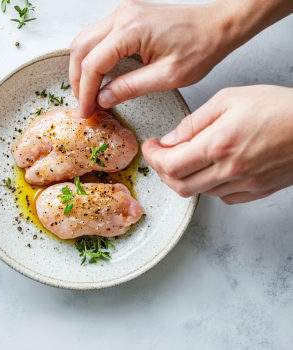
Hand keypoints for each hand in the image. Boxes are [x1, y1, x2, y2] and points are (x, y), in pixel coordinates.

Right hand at [69, 0, 292, 117]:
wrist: (219, 25)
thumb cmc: (201, 46)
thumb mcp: (167, 77)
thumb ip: (130, 88)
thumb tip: (103, 98)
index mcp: (131, 30)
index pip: (92, 64)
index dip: (85, 91)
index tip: (86, 110)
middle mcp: (122, 16)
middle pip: (80, 48)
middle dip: (77, 79)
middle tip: (84, 103)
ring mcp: (123, 13)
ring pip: (84, 40)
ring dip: (82, 67)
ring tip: (88, 91)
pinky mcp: (127, 16)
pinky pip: (97, 36)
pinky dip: (91, 56)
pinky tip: (97, 74)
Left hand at [142, 85, 292, 204]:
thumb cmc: (278, 107)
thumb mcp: (228, 100)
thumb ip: (194, 122)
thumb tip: (170, 139)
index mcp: (218, 145)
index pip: (169, 165)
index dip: (152, 157)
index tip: (151, 147)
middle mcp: (229, 170)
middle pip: (179, 185)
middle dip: (162, 171)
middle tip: (161, 155)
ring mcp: (244, 184)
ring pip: (199, 193)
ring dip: (184, 178)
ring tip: (185, 159)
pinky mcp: (257, 191)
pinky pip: (222, 197)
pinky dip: (208, 186)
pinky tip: (210, 169)